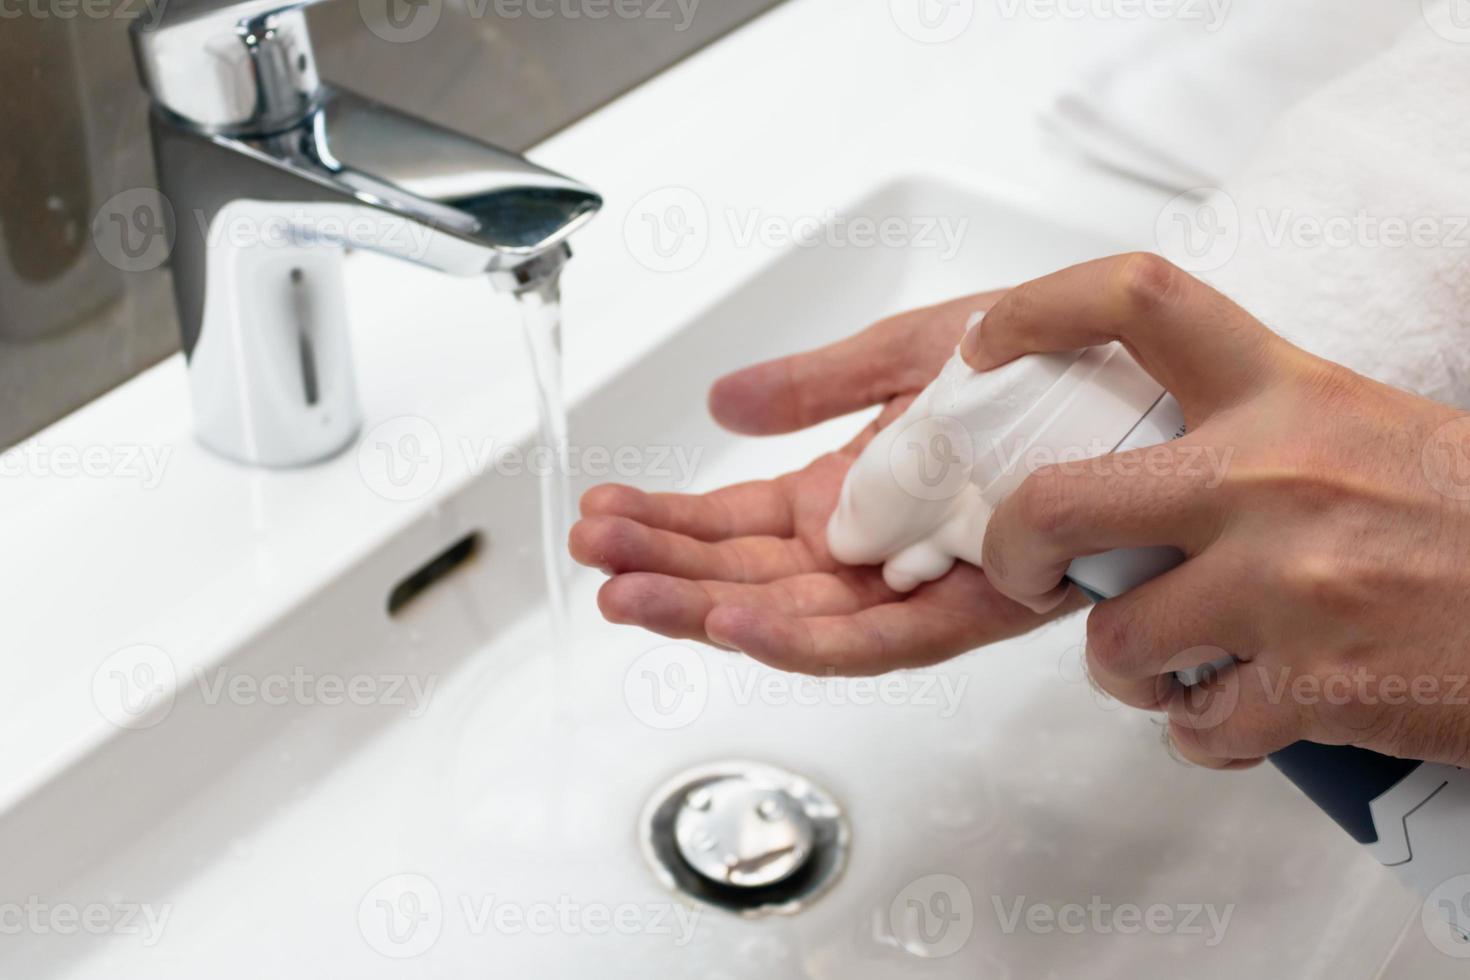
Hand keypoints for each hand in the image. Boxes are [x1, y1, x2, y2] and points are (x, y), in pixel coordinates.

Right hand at [570, 292, 1070, 674]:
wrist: (1155, 381)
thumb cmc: (1047, 363)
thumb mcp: (908, 353)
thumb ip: (814, 386)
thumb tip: (720, 403)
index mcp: (850, 490)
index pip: (736, 521)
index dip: (667, 520)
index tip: (602, 512)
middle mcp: (875, 546)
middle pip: (749, 575)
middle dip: (665, 568)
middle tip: (594, 557)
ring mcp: (918, 583)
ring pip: (793, 616)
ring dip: (706, 608)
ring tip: (628, 595)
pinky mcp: (974, 610)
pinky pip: (875, 639)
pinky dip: (800, 636)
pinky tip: (732, 621)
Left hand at [964, 252, 1469, 769]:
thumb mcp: (1368, 428)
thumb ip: (1255, 434)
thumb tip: (1145, 471)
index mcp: (1288, 392)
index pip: (1137, 300)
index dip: (1037, 309)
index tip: (985, 344)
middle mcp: (1270, 477)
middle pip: (1057, 501)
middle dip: (1013, 550)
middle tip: (1023, 570)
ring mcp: (1286, 586)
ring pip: (1114, 641)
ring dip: (1124, 667)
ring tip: (1169, 665)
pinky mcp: (1315, 687)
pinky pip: (1195, 727)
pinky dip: (1202, 735)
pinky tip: (1237, 716)